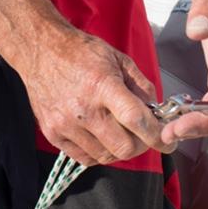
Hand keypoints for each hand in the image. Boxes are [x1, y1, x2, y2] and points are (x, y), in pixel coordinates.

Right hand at [18, 28, 176, 165]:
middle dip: (141, 145)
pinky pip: (85, 158)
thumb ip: (141, 85)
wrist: (40, 50)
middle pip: (123, 147)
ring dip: (119, 149)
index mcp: (102, 85)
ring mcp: (65, 124)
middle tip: (142, 135)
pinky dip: (99, 152)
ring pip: (106, 156)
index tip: (167, 142)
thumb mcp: (118, 58)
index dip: (157, 136)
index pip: (136, 120)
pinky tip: (101, 136)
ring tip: (119, 132)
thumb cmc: (80, 52)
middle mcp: (83, 109)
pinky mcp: (52, 133)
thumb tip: (156, 112)